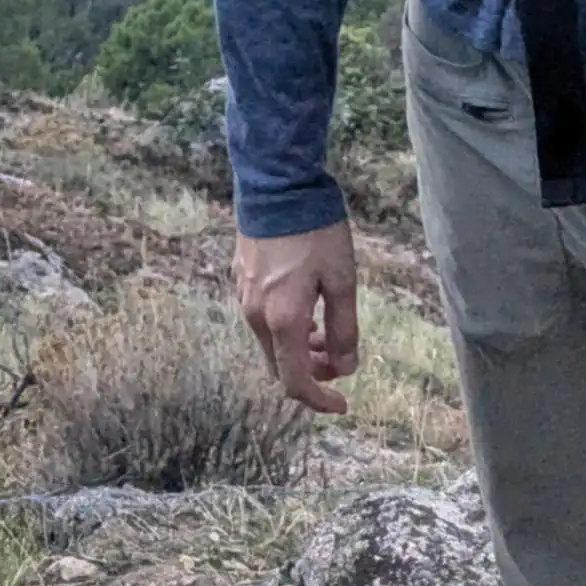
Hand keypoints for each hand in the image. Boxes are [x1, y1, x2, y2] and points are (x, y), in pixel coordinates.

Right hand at [234, 219, 360, 413]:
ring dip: (297, 348)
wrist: (275, 181)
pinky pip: (261, 317)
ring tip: (324, 331)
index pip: (296, 382)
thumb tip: (345, 367)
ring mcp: (243, 295)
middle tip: (339, 358)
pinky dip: (283, 326)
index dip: (320, 400)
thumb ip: (344, 329)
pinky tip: (303, 306)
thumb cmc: (314, 229)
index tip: (343, 404)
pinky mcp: (240, 275)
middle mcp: (256, 315)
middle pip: (280, 366)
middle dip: (311, 372)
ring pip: (270, 342)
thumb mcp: (342, 279)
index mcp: (282, 321)